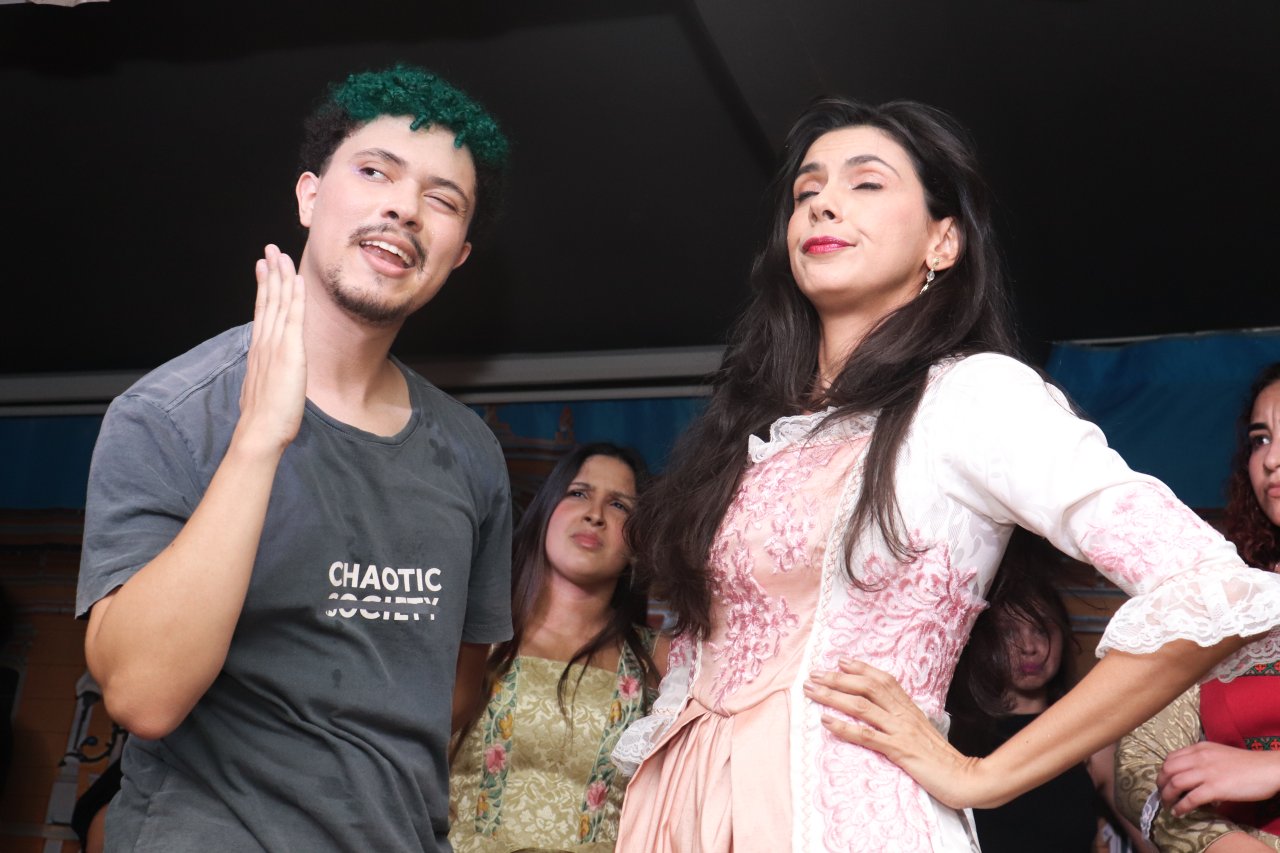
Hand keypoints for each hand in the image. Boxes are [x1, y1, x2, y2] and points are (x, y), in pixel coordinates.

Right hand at [236, 244, 306, 455]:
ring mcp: (275, 345)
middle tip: (269, 248)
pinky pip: (293, 318)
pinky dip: (294, 297)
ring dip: (280, 276)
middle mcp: (264, 342)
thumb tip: (271, 371)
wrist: (260, 431)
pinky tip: (296, 279)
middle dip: (269, 272)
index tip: (262, 266)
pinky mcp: (289, 352)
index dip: (263, 287)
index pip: (261, 311)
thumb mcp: (266, 387)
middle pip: (267, 300)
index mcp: (259, 350)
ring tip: (280, 254)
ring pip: (278, 303)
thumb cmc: (264, 416)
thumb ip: (268, 372)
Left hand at [804, 658, 983, 808]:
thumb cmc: (942, 758)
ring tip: (812, 692)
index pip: (883, 679)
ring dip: (833, 697)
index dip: (860, 668)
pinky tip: (826, 722)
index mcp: (910, 708)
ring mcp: (901, 731)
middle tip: (813, 675)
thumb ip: (904, 719)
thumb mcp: (923, 730)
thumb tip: (886, 712)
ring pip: (862, 707)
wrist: (965, 777)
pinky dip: (844, 727)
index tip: (839, 661)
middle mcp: (903, 714)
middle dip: (837, 679)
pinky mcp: (899, 750)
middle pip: (867, 687)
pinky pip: (867, 736)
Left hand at [1158, 741, 1279, 816]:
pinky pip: (1190, 798)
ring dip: (1167, 796)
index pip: (1170, 758)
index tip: (1163, 781)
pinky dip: (1181, 807)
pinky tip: (1179, 812)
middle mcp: (1199, 758)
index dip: (1163, 771)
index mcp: (1199, 749)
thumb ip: (1203, 761)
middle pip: (1168, 770)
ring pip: (1175, 783)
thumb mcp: (1219, 755)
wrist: (1268, 768)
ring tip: (1168, 805)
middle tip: (1162, 795)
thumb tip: (1193, 777)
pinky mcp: (1215, 788)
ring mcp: (1206, 772)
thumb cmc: (1247, 764)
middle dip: (1161, 784)